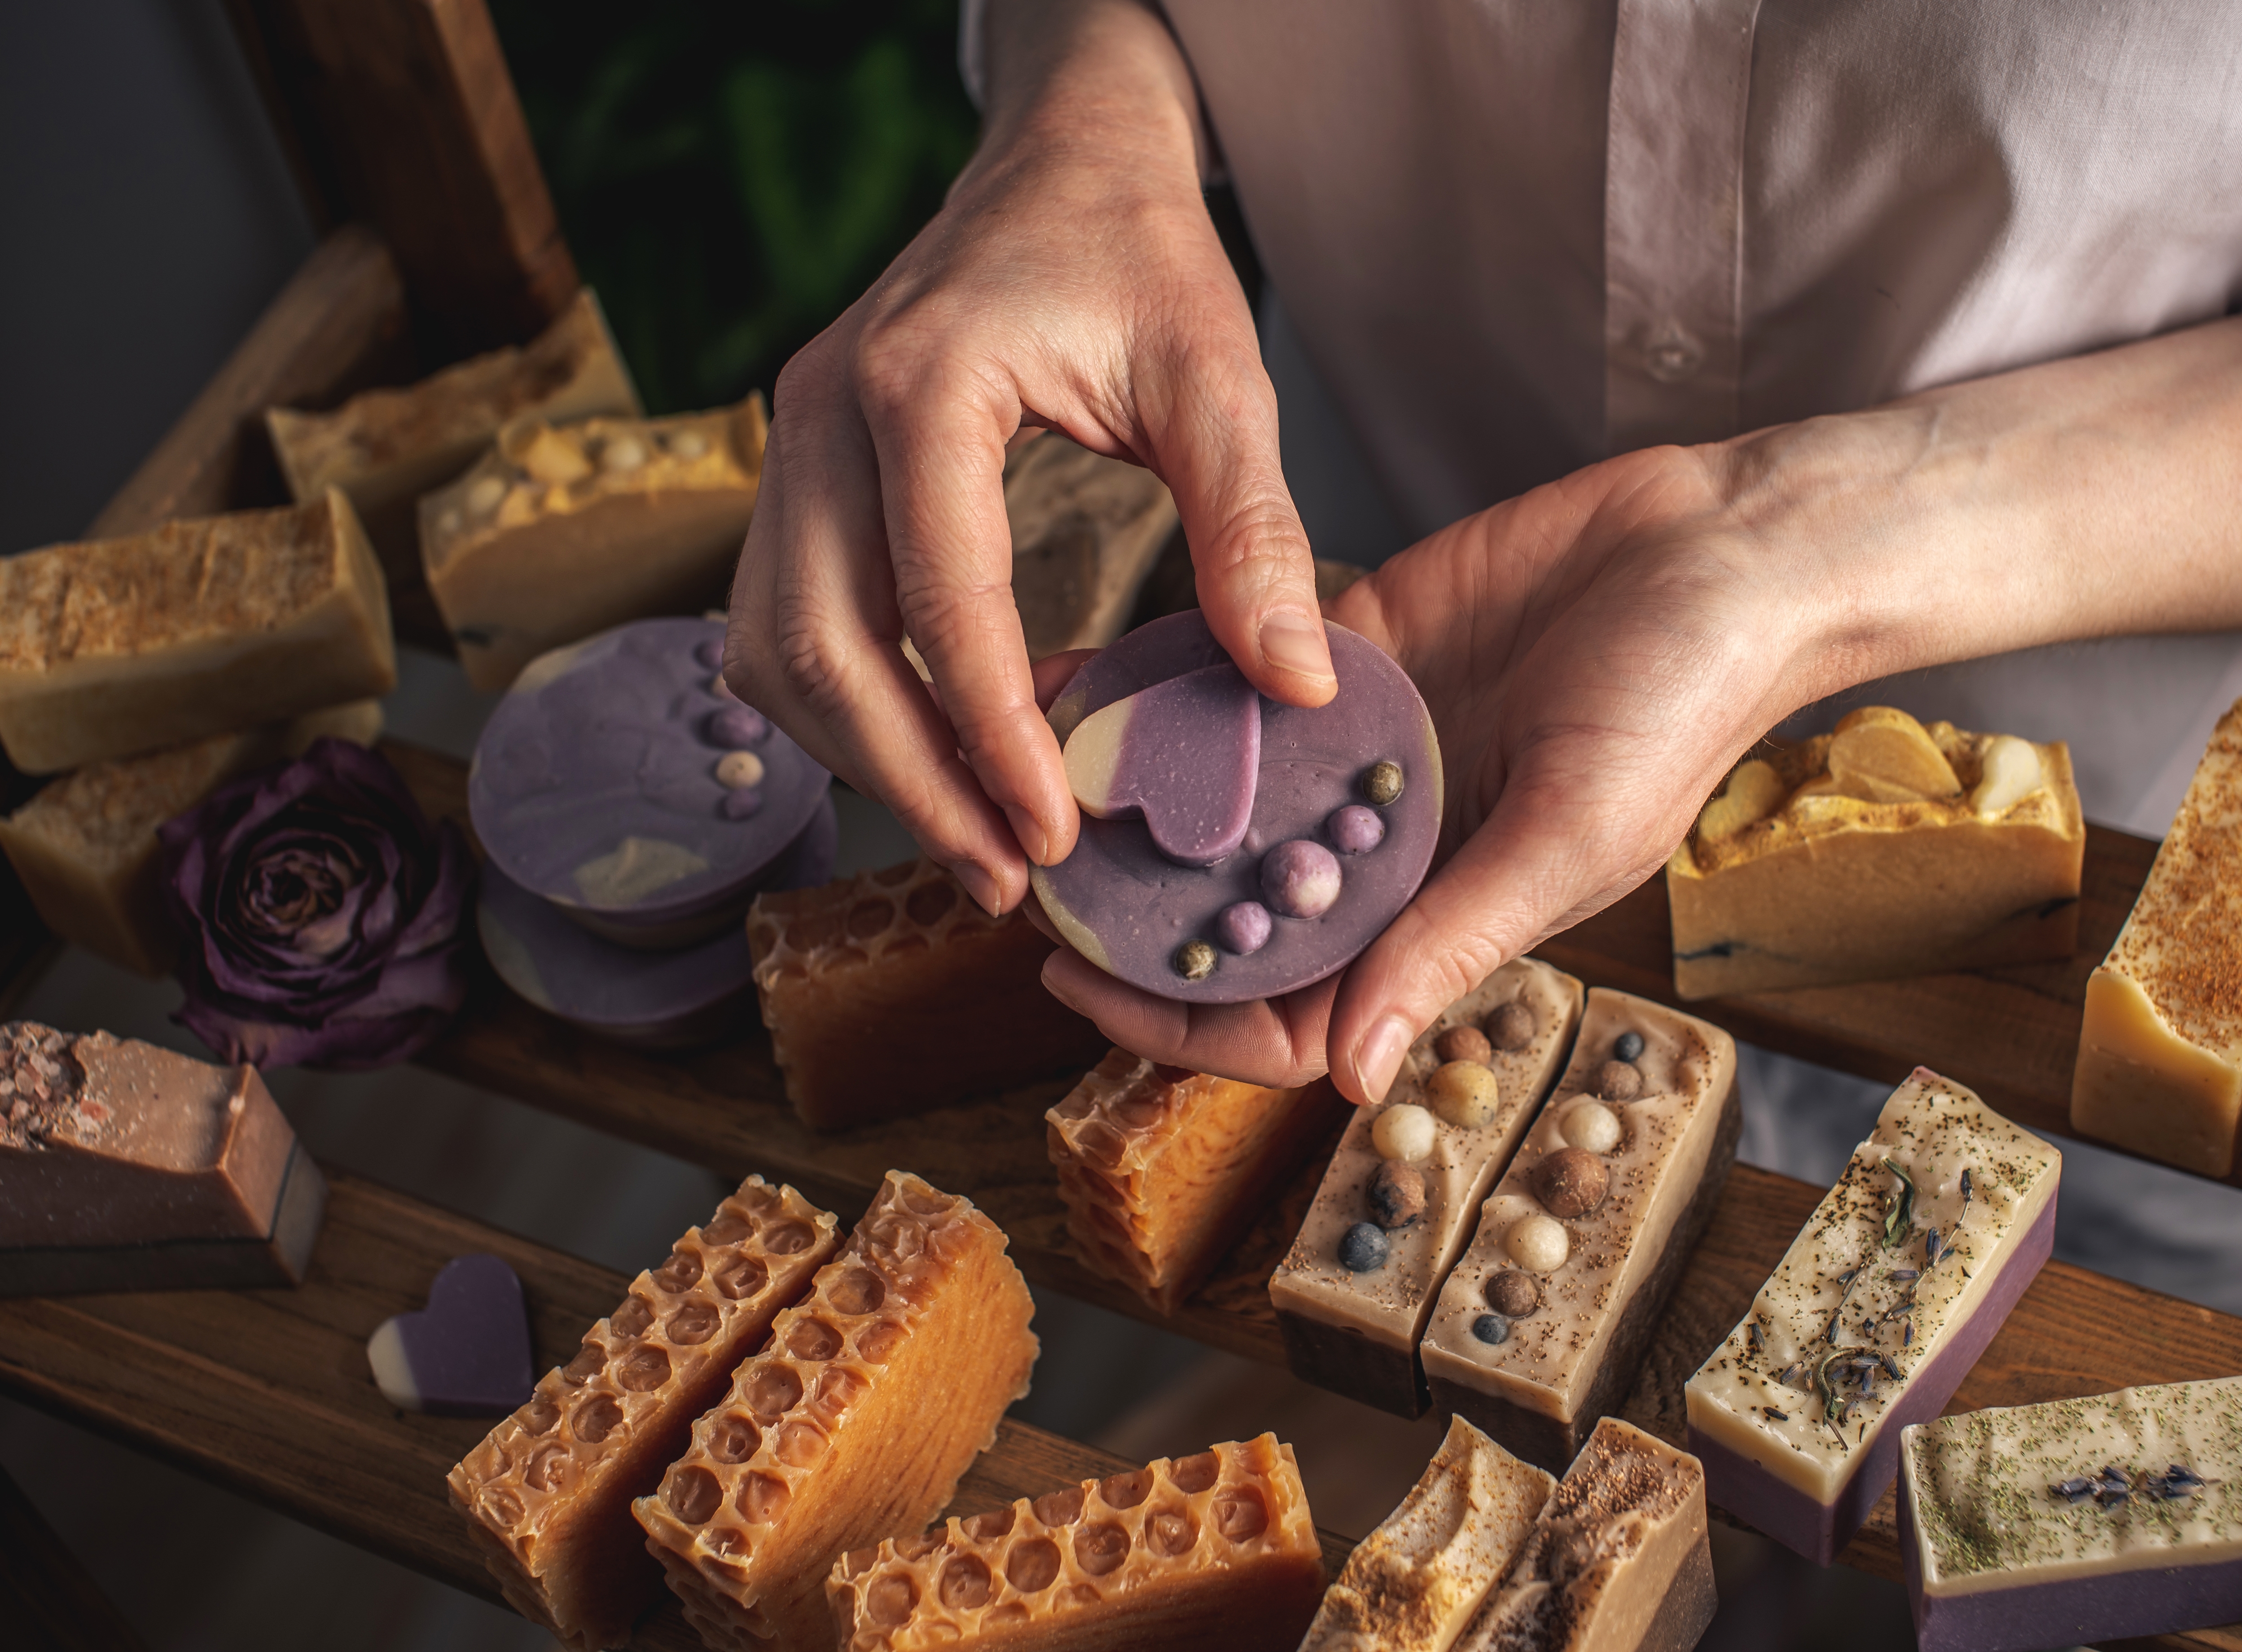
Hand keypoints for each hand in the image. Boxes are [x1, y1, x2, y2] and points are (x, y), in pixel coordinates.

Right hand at [721, 0, 1332, 919]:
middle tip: (1006, 874)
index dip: (993, 739)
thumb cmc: (1139, 257)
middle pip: (816, 645)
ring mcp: (792, 443)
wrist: (1059, 164)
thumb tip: (1298, 684)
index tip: (1056, 835)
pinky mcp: (800, 471)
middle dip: (909, 780)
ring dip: (861, 756)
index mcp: (921, 384)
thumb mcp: (1220, 379)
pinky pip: (781, 619)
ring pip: (774, 647)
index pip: (938, 605)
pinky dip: (845, 703)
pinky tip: (935, 748)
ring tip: (971, 835)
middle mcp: (822, 414)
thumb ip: (1253, 531)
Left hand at [1042, 444, 1823, 1096]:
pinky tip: (1095, 674)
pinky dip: (1174, 688)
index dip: (1180, 1016)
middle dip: (1129, 914)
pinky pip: (1241, 684)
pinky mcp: (1354, 652)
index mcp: (1435, 916)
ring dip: (1137, 801)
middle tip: (1020, 878)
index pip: (1284, 1011)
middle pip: (1228, 916)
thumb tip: (1352, 1075)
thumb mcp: (1570, 836)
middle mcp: (1384, 849)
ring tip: (1027, 775)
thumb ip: (1455, 941)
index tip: (1078, 978)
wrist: (1725, 547)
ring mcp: (1363, 752)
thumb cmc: (1683, 706)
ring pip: (1223, 802)